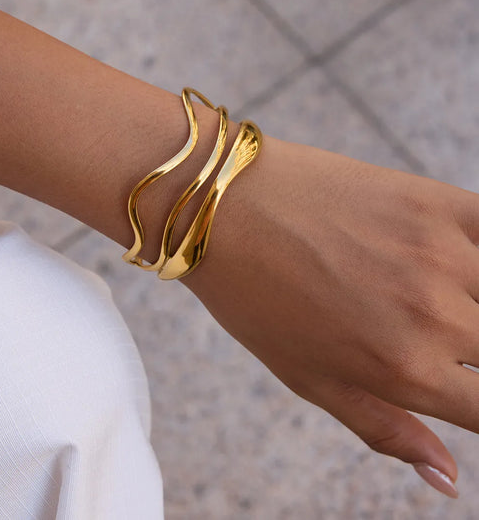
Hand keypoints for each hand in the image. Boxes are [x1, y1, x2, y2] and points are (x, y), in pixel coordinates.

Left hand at [183, 134, 478, 497]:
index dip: (478, 406)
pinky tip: (458, 263)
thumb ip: (385, 427)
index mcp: (403, 370)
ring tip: (426, 299)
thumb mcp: (308, 379)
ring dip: (472, 306)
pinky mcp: (434, 202)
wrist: (227, 210)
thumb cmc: (256, 298)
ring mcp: (441, 252)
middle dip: (471, 355)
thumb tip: (448, 478)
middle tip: (427, 338)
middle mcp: (434, 315)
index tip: (458, 386)